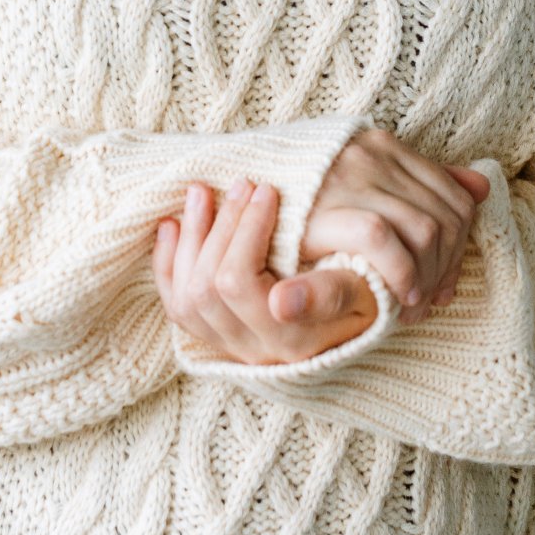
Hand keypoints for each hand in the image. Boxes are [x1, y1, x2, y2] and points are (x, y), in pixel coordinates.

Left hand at [152, 178, 377, 364]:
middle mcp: (252, 351)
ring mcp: (229, 346)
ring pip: (186, 295)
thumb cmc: (367, 297)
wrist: (359, 324)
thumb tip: (281, 301)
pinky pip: (175, 305)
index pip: (238, 282)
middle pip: (207, 286)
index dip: (246, 228)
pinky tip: (170, 226)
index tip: (267, 189)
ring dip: (191, 236)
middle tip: (243, 183)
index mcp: (287, 340)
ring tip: (203, 191)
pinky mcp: (215, 336)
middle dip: (221, 224)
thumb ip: (329, 293)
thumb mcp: (363, 293)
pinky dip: (167, 262)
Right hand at [299, 129, 491, 324]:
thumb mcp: (367, 185)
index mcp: (385, 144)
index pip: (453, 195)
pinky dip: (400, 271)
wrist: (240, 191)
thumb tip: (481, 187)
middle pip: (445, 216)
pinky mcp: (327, 204)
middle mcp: (372, 154)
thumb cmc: (307, 199)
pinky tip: (399, 296)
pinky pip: (383, 237)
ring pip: (424, 228)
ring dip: (429, 276)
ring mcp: (350, 176)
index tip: (445, 280)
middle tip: (431, 301)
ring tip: (414, 306)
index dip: (460, 245)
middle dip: (448, 266)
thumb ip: (423, 183)